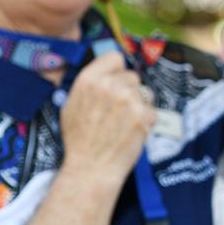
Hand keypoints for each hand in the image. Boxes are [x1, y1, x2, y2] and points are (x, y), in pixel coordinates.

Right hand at [59, 52, 155, 185]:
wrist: (91, 167)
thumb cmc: (80, 139)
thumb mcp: (71, 104)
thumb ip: (90, 85)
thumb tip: (106, 71)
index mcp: (88, 79)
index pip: (115, 57)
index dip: (116, 70)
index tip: (115, 81)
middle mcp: (109, 85)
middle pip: (132, 76)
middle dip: (128, 91)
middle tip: (117, 111)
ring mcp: (128, 99)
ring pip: (145, 93)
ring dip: (139, 105)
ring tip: (123, 123)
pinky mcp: (144, 115)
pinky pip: (152, 111)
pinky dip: (146, 121)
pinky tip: (131, 132)